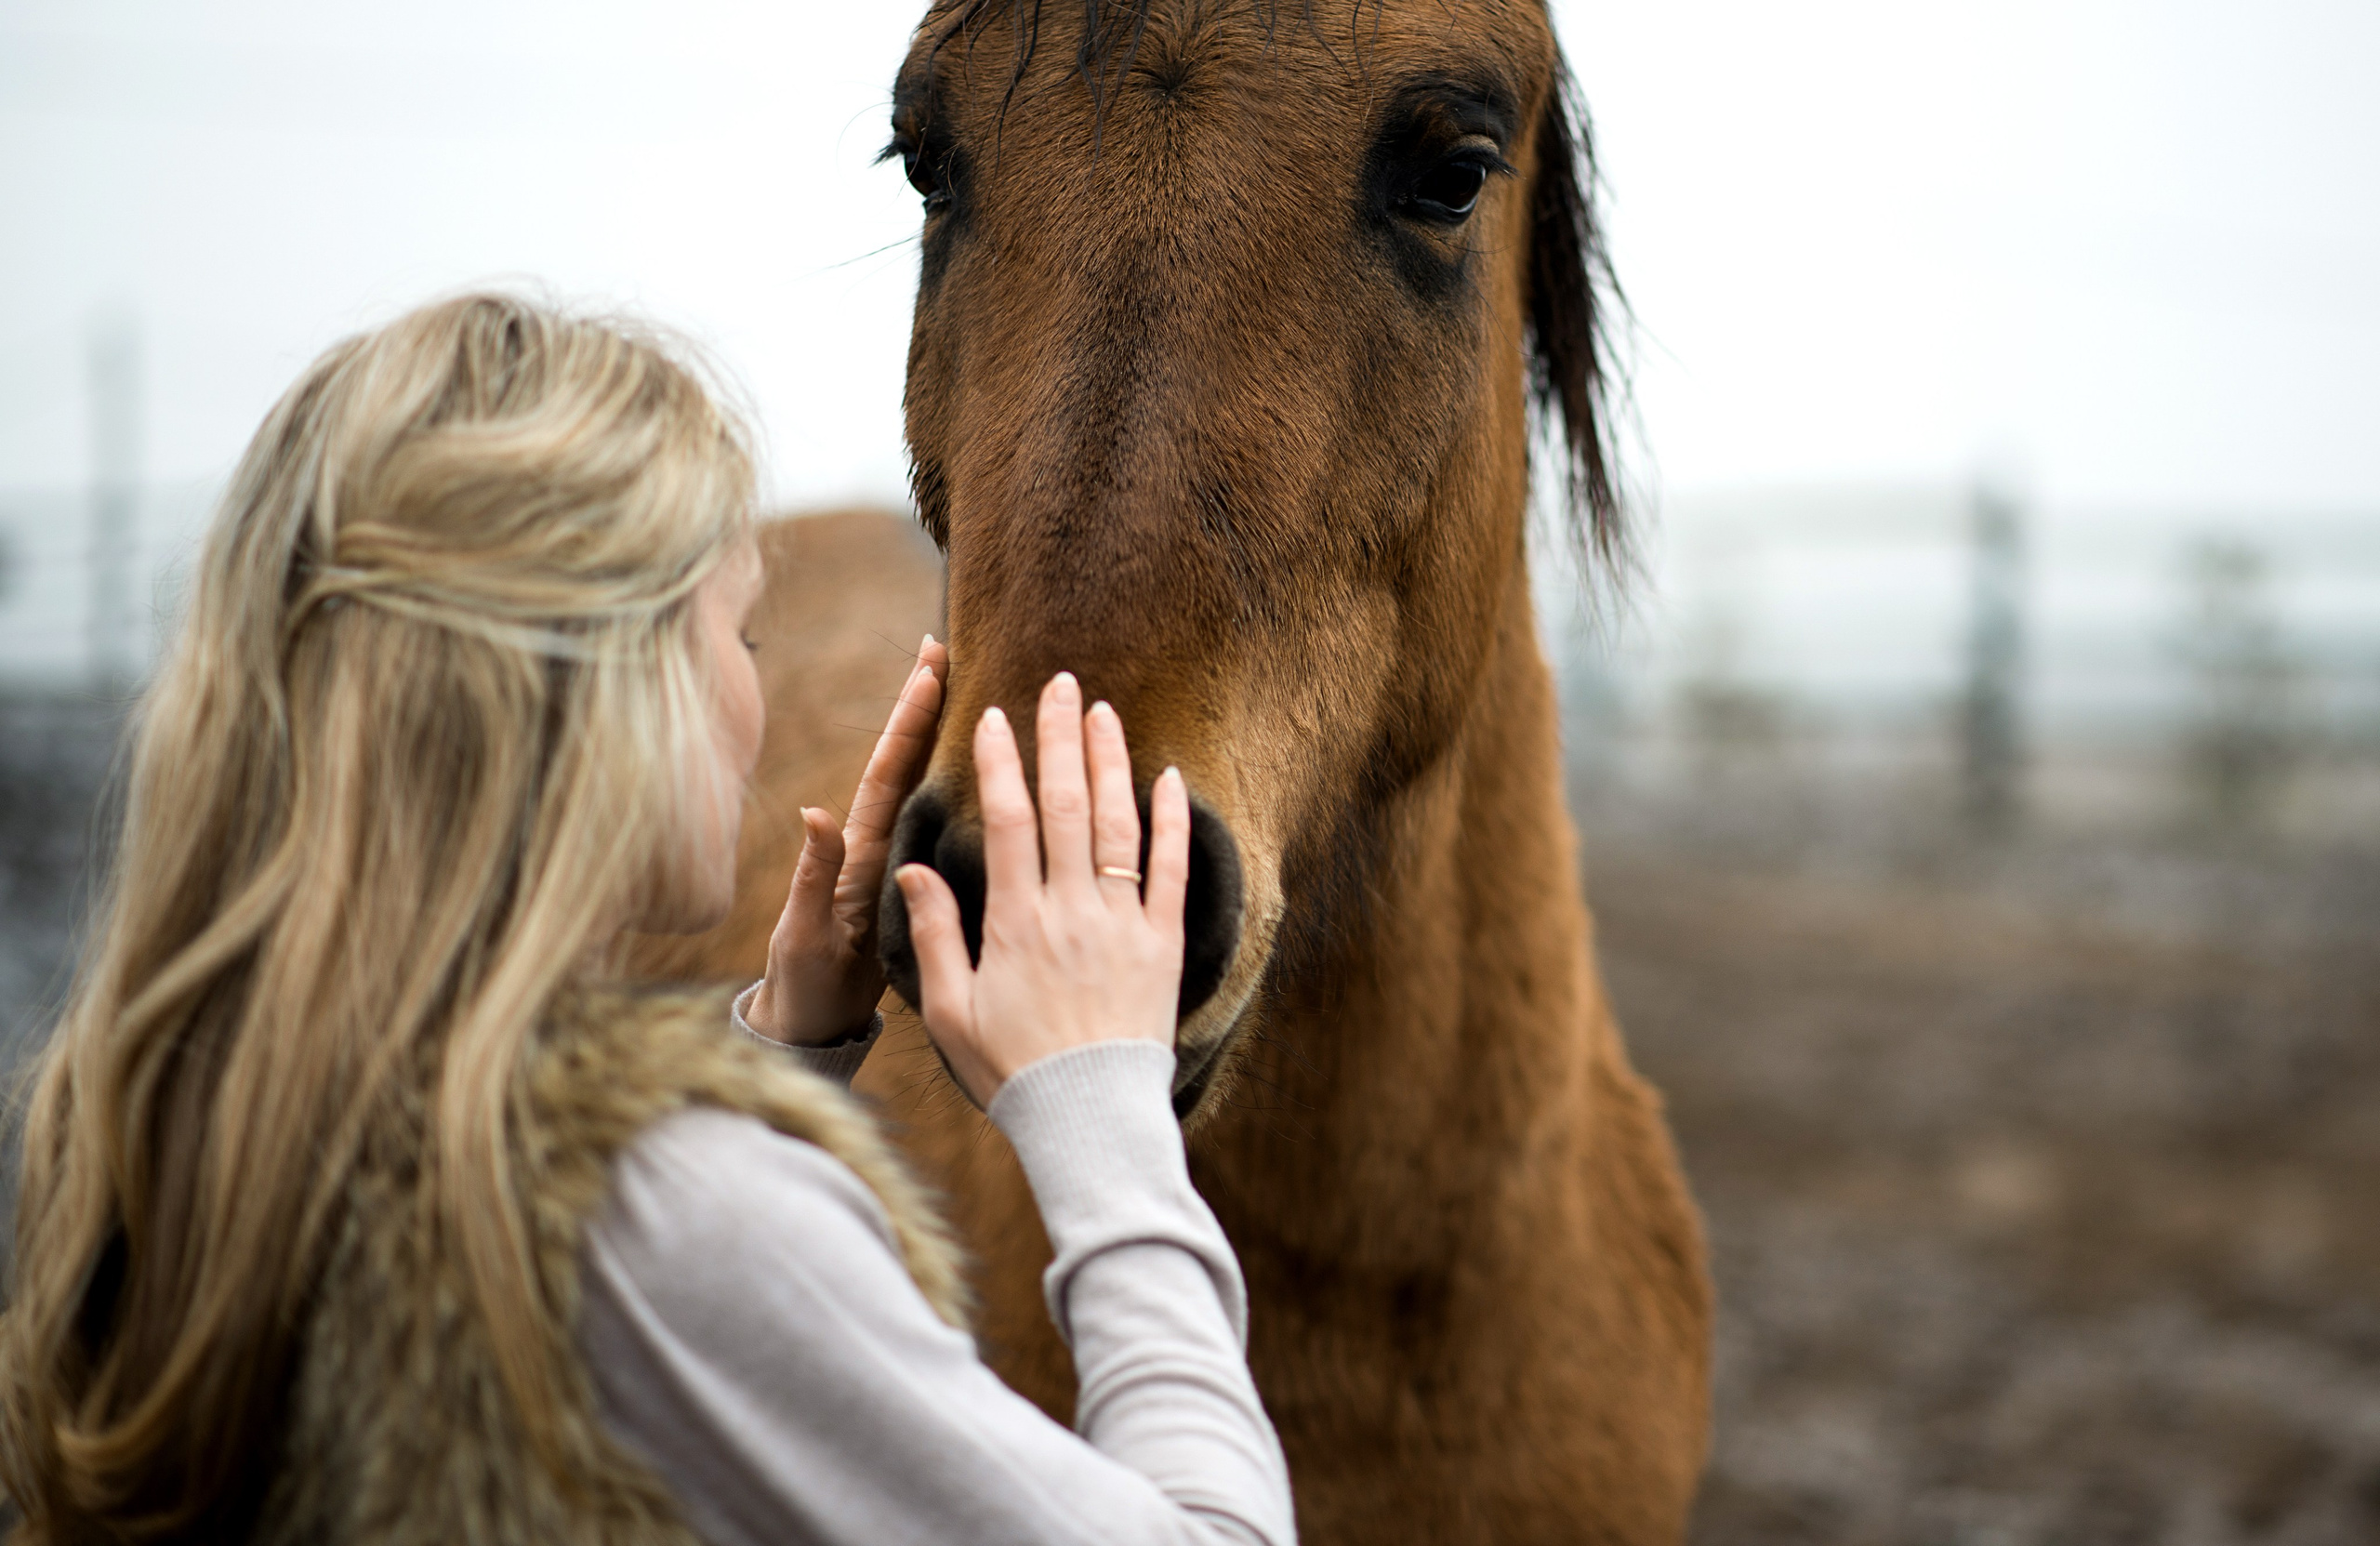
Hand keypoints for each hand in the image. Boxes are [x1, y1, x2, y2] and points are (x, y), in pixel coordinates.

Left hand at [744, 636, 947, 1044]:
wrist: (809, 1027)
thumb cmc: (804, 987)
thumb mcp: (805, 935)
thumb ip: (810, 877)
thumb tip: (811, 812)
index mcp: (858, 852)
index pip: (887, 773)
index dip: (907, 720)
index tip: (929, 667)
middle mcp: (877, 847)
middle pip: (906, 762)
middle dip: (925, 704)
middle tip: (947, 646)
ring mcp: (894, 864)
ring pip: (926, 787)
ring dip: (944, 736)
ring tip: (971, 686)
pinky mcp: (912, 886)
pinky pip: (940, 827)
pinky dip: (962, 791)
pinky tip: (990, 770)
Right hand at [895, 672, 1189, 1106]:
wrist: (1089, 1119)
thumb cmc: (1013, 1071)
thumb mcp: (953, 1010)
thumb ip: (937, 934)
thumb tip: (913, 869)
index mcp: (1016, 923)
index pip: (1009, 823)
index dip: (1001, 765)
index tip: (994, 718)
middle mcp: (1072, 912)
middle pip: (1066, 806)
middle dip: (1059, 739)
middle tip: (1058, 683)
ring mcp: (1123, 925)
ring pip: (1118, 826)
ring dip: (1111, 762)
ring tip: (1103, 711)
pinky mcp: (1164, 946)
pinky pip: (1172, 872)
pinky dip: (1173, 822)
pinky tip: (1169, 777)